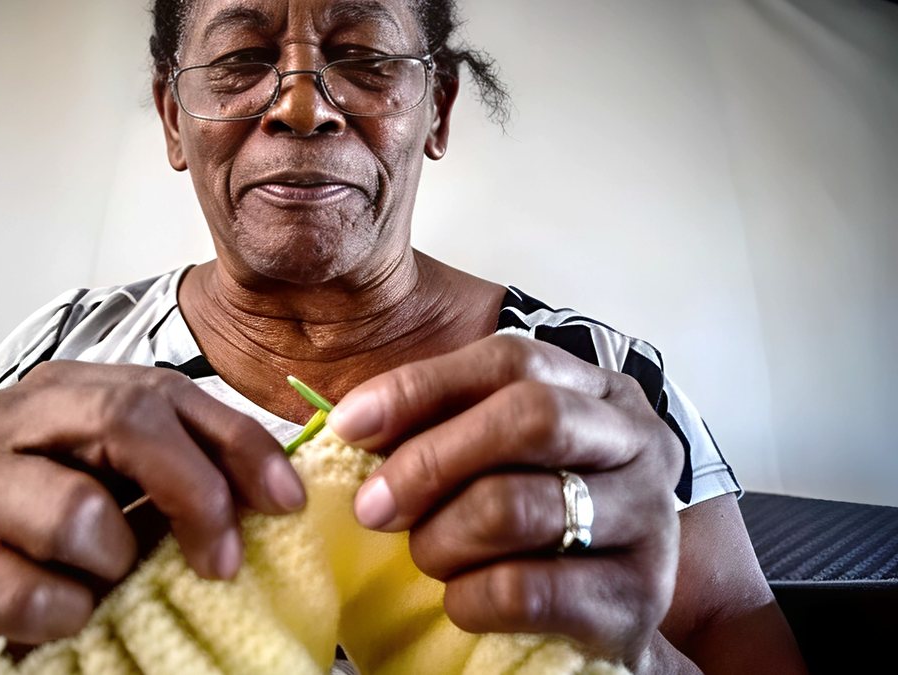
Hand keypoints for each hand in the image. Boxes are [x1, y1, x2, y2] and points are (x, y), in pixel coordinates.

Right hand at [0, 362, 305, 672]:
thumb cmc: (41, 526)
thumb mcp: (117, 482)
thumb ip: (180, 470)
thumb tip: (272, 490)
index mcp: (63, 391)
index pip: (166, 392)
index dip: (238, 445)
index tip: (285, 500)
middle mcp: (11, 418)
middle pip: (124, 420)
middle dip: (193, 494)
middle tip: (220, 560)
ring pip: (76, 513)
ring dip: (114, 562)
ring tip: (105, 580)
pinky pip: (34, 593)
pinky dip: (67, 614)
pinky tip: (64, 611)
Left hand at [326, 333, 683, 667]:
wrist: (610, 614)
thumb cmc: (536, 522)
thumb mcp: (498, 456)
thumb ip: (442, 426)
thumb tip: (350, 423)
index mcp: (599, 390)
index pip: (509, 359)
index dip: (420, 387)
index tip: (349, 425)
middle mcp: (637, 442)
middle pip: (529, 418)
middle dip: (429, 461)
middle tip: (373, 506)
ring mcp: (649, 519)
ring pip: (517, 507)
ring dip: (443, 538)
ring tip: (427, 556)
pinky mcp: (637, 599)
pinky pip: (525, 590)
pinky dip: (469, 598)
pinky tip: (459, 601)